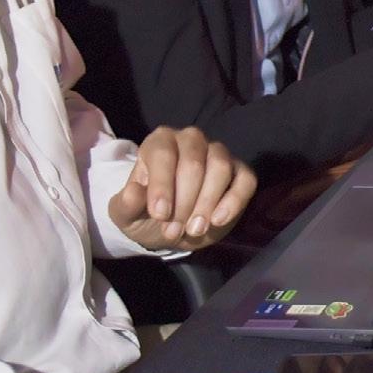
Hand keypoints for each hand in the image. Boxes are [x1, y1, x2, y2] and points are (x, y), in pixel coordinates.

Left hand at [109, 126, 256, 251]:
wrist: (172, 226)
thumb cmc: (147, 213)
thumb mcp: (127, 215)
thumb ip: (127, 203)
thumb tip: (134, 191)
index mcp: (160, 143)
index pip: (163, 154)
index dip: (162, 184)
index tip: (160, 215)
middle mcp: (190, 140)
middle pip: (194, 163)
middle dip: (184, 202)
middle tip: (173, 232)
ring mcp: (218, 153)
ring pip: (220, 168)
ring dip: (207, 203)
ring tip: (194, 230)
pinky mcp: (241, 171)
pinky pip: (246, 180)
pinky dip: (234, 201)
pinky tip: (218, 220)